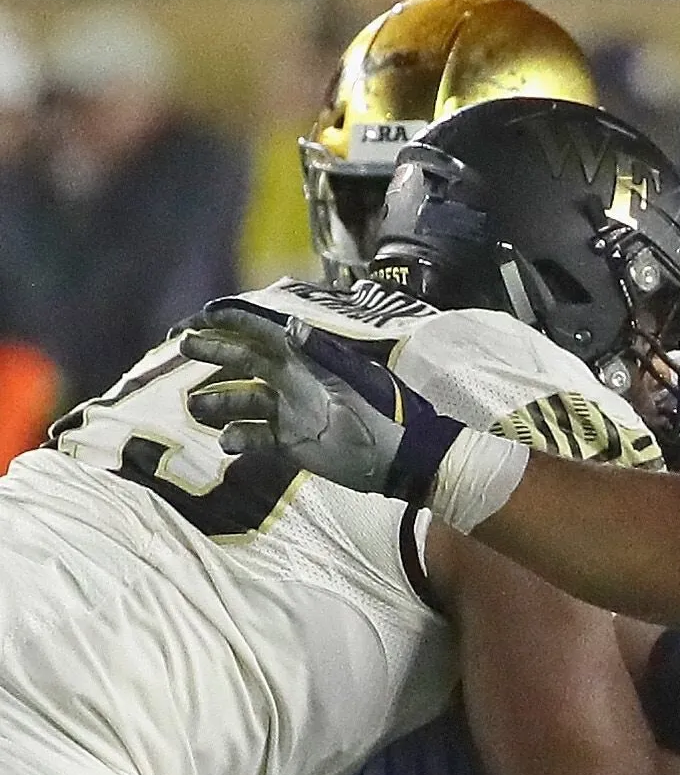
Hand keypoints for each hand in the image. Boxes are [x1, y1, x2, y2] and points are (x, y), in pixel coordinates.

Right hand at [179, 304, 424, 493]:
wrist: (401, 458)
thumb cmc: (385, 410)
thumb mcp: (355, 377)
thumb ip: (322, 352)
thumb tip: (289, 325)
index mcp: (306, 359)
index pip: (263, 332)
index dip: (234, 321)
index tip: (202, 316)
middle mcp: (292, 381)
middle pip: (244, 361)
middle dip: (213, 352)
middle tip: (182, 347)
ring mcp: (289, 412)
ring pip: (242, 400)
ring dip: (216, 401)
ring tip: (192, 405)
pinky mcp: (290, 443)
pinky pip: (255, 436)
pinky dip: (238, 437)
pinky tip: (226, 441)